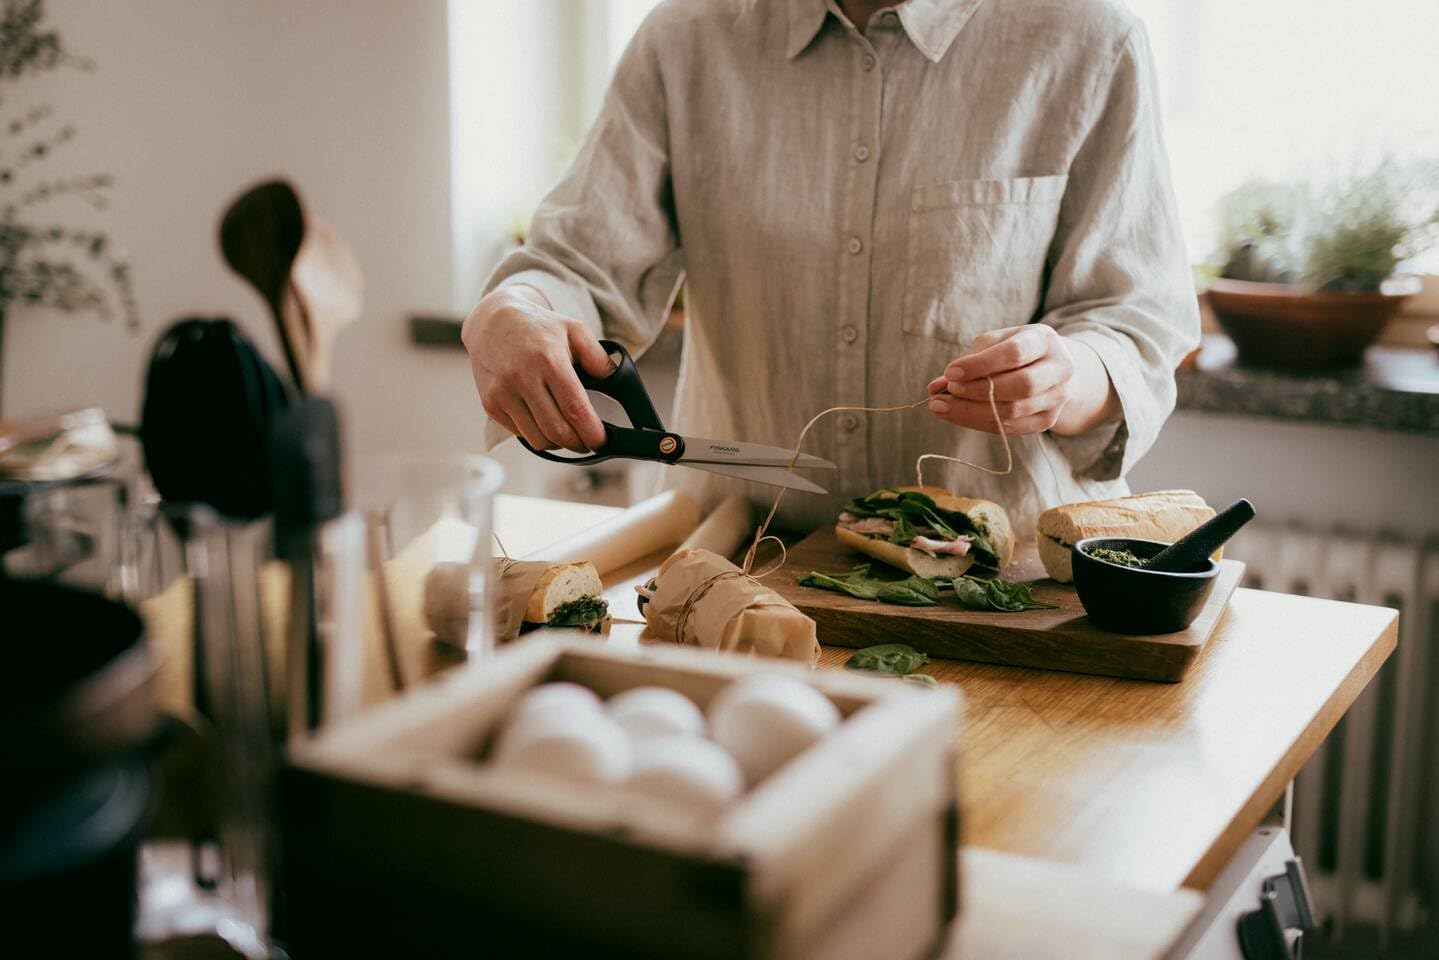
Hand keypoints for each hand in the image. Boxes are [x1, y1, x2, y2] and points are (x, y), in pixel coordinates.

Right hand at [462, 285, 612, 451]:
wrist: (492, 322)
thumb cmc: (537, 328)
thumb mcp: (574, 330)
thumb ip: (598, 357)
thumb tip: (613, 380)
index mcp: (548, 360)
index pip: (575, 409)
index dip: (592, 432)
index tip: (602, 440)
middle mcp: (523, 377)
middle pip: (557, 431)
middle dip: (579, 444)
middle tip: (589, 441)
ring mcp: (503, 393)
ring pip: (538, 439)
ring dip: (559, 444)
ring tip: (569, 434)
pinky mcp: (490, 404)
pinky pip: (520, 434)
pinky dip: (537, 436)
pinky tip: (545, 423)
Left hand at [926, 324, 1117, 435]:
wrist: (1051, 369)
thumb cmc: (1014, 351)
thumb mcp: (994, 343)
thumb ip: (968, 361)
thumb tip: (936, 387)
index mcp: (1044, 340)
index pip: (1014, 353)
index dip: (980, 364)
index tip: (950, 372)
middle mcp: (1059, 369)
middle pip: (1021, 386)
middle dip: (978, 391)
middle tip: (948, 391)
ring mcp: (1057, 398)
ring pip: (1014, 411)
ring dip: (972, 411)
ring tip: (942, 406)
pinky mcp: (1048, 420)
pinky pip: (1011, 428)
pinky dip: (979, 423)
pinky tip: (957, 416)